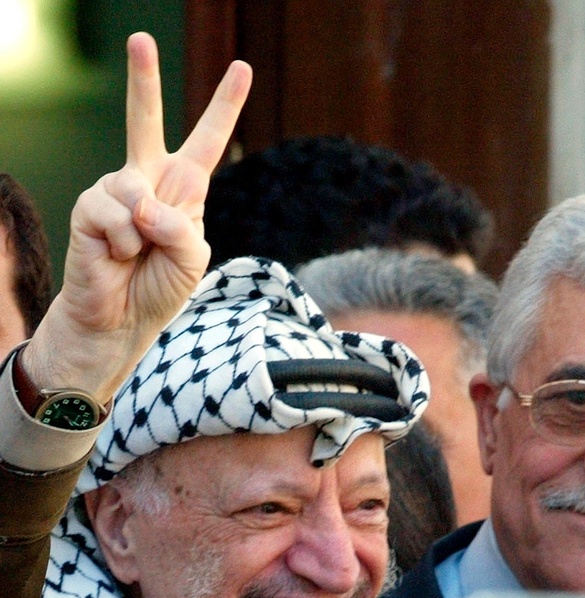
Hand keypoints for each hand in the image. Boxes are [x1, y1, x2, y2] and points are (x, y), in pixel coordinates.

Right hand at [23, 32, 251, 403]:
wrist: (121, 319)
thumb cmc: (161, 287)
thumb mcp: (193, 257)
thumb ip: (182, 225)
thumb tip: (143, 200)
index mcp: (184, 187)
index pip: (207, 139)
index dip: (225, 105)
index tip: (242, 67)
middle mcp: (148, 180)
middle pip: (145, 121)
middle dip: (142, 79)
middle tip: (139, 37)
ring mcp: (116, 190)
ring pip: (137, 189)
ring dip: (146, 233)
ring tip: (138, 255)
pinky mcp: (89, 207)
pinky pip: (116, 213)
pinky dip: (124, 242)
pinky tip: (116, 256)